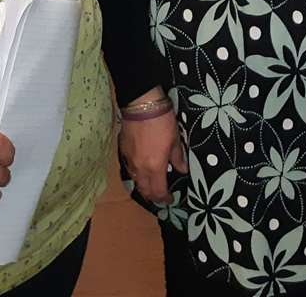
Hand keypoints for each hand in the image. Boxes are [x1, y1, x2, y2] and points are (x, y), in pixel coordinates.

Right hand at [119, 90, 185, 204]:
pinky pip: (130, 170)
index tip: (170, 200)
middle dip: (153, 196)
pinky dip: (137, 175)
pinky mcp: (123, 152)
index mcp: (154, 167)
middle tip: (161, 196)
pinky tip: (142, 170)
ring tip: (152, 185)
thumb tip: (183, 170)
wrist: (141, 106)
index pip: (158, 191)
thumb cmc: (162, 122)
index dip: (164, 199)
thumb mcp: (176, 139)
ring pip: (135, 181)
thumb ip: (178, 158)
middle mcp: (139, 168)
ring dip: (144, 187)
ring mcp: (129, 161)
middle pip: (144, 190)